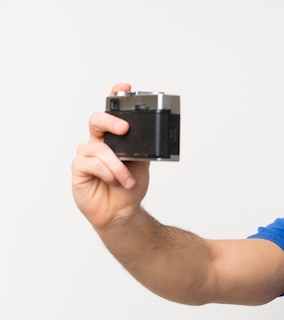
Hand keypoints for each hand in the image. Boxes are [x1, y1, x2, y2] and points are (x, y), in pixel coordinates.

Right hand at [72, 83, 149, 229]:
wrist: (123, 212)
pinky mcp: (79, 169)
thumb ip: (142, 147)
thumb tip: (148, 135)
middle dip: (110, 121)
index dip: (116, 96)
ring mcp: (87, 155)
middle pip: (97, 121)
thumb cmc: (131, 187)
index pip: (113, 113)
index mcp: (114, 138)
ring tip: (127, 180)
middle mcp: (98, 143)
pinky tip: (113, 181)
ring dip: (117, 166)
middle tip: (125, 129)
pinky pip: (92, 163)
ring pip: (99, 148)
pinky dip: (107, 173)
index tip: (125, 87)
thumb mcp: (143, 164)